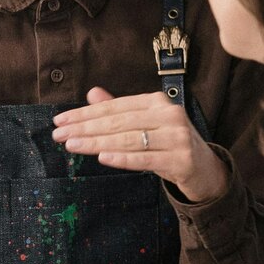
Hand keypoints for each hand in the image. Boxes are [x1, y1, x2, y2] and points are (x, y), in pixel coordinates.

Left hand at [52, 87, 228, 202]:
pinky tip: (102, 157)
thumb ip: (119, 110)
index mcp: (157, 101)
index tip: (60, 121)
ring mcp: (177, 137)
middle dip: (85, 128)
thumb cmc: (168, 144)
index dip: (85, 113)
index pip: (114, 107)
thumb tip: (92, 93)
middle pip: (119, 122)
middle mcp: (169, 115)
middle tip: (59, 135)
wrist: (205, 170)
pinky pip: (146, 159)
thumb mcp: (145, 124)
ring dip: (97, 143)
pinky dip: (123, 158)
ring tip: (72, 145)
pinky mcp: (182, 159)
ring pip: (129, 140)